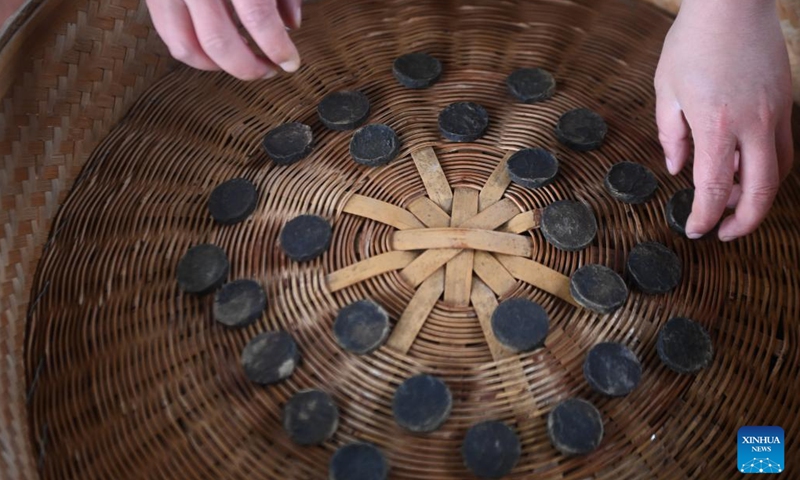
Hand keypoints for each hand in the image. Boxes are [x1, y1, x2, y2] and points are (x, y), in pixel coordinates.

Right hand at [146, 0, 301, 79]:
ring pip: (186, 47)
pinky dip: (195, 51)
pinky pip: (169, 34)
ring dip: (219, 66)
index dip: (277, 47)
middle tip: (269, 69)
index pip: (257, 18)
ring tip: (245, 62)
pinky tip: (216, 50)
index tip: (290, 61)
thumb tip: (291, 24)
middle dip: (248, 66)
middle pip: (218, 42)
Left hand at [654, 0, 792, 240]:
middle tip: (725, 232)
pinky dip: (767, 167)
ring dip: (758, 195)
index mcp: (717, 125)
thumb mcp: (667, 91)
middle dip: (744, 221)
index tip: (696, 230)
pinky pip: (783, 147)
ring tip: (732, 201)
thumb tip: (677, 168)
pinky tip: (746, 168)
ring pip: (779, 171)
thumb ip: (671, 135)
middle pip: (762, 191)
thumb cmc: (694, 42)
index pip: (715, 188)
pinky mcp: (785, 102)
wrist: (733, 3)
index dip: (705, 217)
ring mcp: (775, 113)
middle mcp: (754, 124)